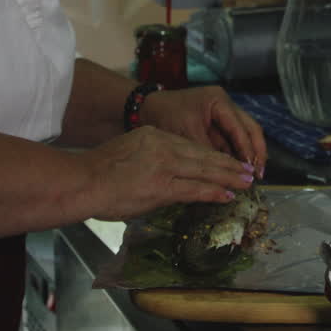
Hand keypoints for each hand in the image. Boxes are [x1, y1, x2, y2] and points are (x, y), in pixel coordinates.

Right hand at [81, 126, 254, 220]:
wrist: (83, 181)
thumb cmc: (97, 172)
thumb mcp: (128, 151)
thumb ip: (149, 158)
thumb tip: (167, 175)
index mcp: (153, 135)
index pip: (189, 145)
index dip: (211, 154)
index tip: (225, 160)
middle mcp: (162, 145)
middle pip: (202, 154)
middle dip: (227, 164)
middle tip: (246, 169)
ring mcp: (164, 165)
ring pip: (204, 170)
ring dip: (228, 177)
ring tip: (245, 182)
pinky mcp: (163, 186)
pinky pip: (195, 188)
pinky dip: (214, 192)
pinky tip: (227, 195)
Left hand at [139, 86, 267, 177]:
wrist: (147, 110)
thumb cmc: (165, 116)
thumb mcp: (186, 134)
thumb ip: (206, 151)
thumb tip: (222, 174)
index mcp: (219, 101)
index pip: (240, 127)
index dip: (247, 149)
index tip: (250, 169)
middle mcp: (225, 105)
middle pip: (250, 129)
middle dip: (256, 152)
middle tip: (258, 174)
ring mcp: (223, 115)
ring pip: (244, 136)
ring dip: (248, 155)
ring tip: (251, 176)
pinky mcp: (217, 126)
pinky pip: (232, 141)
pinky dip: (236, 155)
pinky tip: (237, 171)